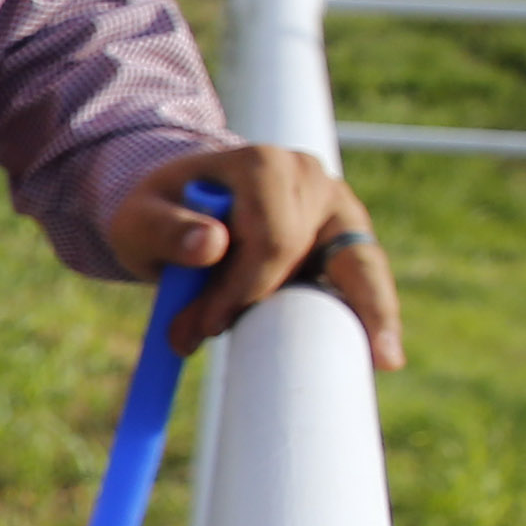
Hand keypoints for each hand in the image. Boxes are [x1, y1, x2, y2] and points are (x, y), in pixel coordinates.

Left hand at [106, 144, 404, 369]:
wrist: (182, 206)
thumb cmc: (159, 214)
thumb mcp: (138, 219)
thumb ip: (165, 230)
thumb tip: (212, 245)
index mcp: (263, 165)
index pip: (271, 239)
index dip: (242, 290)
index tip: (207, 328)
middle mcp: (309, 178)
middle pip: (304, 256)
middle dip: (264, 307)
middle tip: (214, 343)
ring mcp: (335, 206)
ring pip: (352, 268)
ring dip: (324, 318)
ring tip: (370, 360)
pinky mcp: (347, 238)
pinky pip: (364, 278)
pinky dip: (370, 314)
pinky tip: (386, 356)